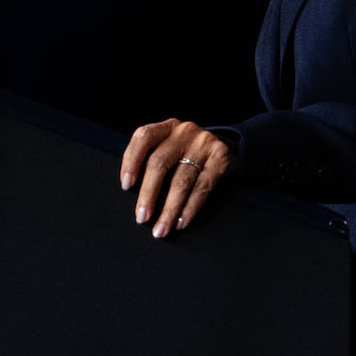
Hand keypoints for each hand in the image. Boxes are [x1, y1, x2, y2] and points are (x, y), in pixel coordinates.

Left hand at [120, 118, 234, 238]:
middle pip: (159, 163)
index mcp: (166, 127)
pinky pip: (202, 188)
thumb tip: (132, 191)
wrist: (230, 145)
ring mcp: (203, 144)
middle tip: (141, 217)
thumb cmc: (189, 152)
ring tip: (161, 228)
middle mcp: (183, 132)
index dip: (131, 161)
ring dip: (169, 210)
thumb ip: (153, 158)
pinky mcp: (220, 159)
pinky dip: (189, 209)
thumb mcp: (171, 145)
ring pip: (181, 181)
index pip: (143, 137)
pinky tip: (181, 222)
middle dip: (148, 194)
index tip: (125, 185)